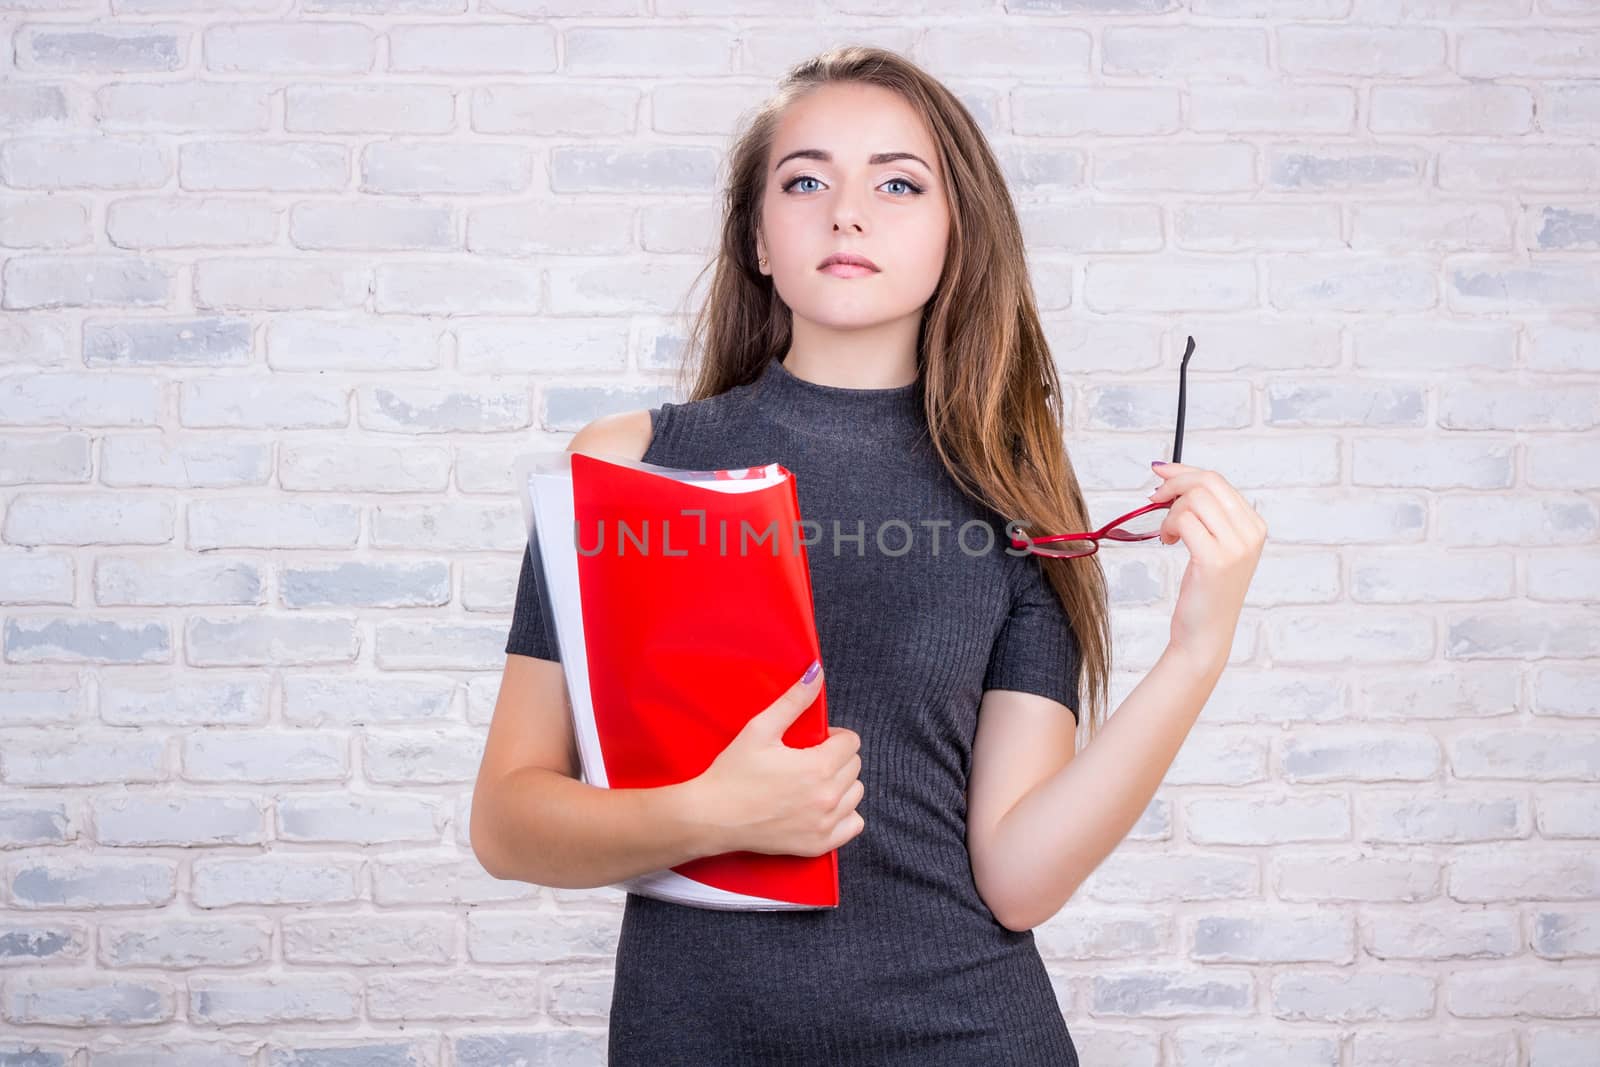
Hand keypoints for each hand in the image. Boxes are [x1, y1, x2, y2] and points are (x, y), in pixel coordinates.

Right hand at [692, 662, 864, 857]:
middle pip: (854, 767)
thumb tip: (816, 672)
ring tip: (813, 783)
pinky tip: (821, 808)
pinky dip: (844, 815)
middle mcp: (829, 797)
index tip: (814, 741)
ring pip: (856, 795)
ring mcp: (825, 824)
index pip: (851, 743)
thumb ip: (794, 700)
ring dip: (841, 785)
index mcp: (818, 766)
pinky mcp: (818, 845)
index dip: (833, 737)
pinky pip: (853, 826)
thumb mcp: (761, 729)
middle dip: (836, 759)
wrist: (712, 816)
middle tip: (807, 760)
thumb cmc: (733, 772)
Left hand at [1148, 462, 1267, 672]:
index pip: (1218, 480)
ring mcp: (1235, 546)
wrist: (1205, 634)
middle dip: (1173, 484)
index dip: (1184, 472)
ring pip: (1193, 499)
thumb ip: (1204, 512)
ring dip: (1169, 512)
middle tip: (1154, 498)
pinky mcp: (1214, 559)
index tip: (1160, 472)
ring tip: (1167, 534)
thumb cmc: (1204, 591)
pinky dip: (1168, 526)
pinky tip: (1168, 541)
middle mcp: (1251, 533)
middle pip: (1207, 482)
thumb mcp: (1213, 545)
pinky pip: (1183, 521)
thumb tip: (1170, 475)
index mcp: (1254, 526)